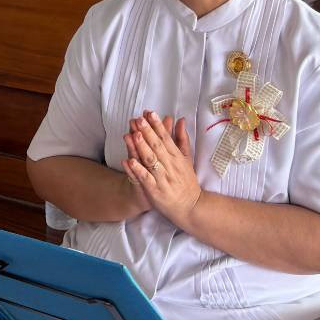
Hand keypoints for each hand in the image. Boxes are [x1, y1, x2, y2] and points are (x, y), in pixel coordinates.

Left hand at [122, 112, 202, 231]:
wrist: (191, 206)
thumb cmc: (187, 181)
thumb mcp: (186, 158)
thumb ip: (182, 139)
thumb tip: (181, 119)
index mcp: (176, 157)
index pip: (166, 138)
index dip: (157, 125)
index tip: (149, 113)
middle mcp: (170, 165)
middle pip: (157, 146)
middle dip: (148, 132)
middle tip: (139, 119)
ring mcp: (163, 178)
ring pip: (151, 160)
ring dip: (142, 147)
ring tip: (134, 134)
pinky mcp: (156, 190)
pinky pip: (146, 178)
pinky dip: (138, 170)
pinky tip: (128, 161)